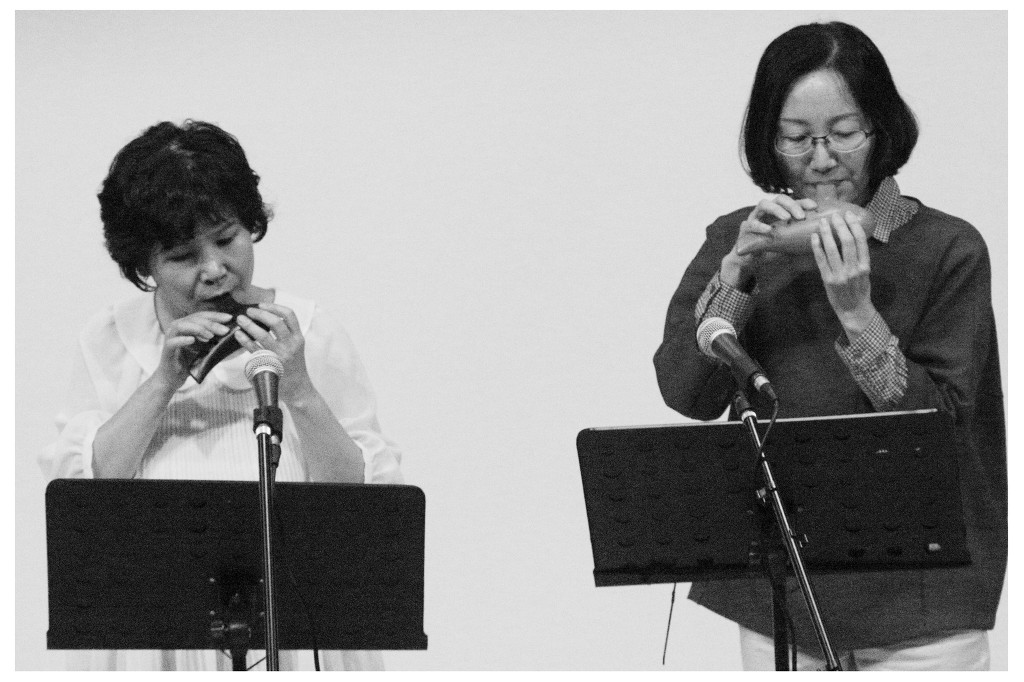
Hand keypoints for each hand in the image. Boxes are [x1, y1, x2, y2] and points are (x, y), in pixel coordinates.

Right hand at [156, 311, 233, 387]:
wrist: (173, 378)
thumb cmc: (190, 361)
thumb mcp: (205, 348)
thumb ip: (214, 339)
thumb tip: (232, 333)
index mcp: (186, 325)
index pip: (202, 316)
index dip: (215, 316)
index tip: (230, 318)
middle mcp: (177, 328)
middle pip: (194, 319)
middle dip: (211, 323)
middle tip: (225, 330)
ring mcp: (170, 338)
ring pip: (182, 326)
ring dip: (198, 329)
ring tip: (210, 336)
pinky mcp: (166, 350)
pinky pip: (172, 342)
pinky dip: (182, 340)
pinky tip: (192, 340)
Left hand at [235, 302, 312, 400]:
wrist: (298, 389)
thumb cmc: (294, 366)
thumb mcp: (296, 347)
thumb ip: (287, 334)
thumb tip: (266, 317)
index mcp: (299, 337)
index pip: (289, 315)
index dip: (275, 307)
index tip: (262, 304)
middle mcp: (291, 345)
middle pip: (275, 322)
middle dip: (260, 314)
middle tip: (248, 311)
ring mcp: (280, 355)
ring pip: (263, 334)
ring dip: (249, 325)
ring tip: (240, 320)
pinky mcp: (270, 364)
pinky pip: (254, 349)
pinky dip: (244, 340)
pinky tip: (238, 334)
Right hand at [722, 194, 817, 287]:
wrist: (751, 260)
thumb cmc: (772, 249)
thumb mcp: (790, 242)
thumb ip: (801, 238)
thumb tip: (822, 239)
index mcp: (780, 212)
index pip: (793, 201)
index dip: (804, 202)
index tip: (815, 207)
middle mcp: (768, 211)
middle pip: (779, 199)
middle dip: (791, 205)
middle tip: (801, 216)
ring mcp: (755, 217)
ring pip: (764, 204)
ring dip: (776, 209)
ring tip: (786, 218)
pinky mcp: (745, 228)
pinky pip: (751, 223)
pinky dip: (760, 225)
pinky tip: (768, 230)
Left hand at [810, 210, 874, 339]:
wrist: (853, 310)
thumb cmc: (859, 290)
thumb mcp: (865, 273)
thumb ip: (859, 257)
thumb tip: (852, 236)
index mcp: (865, 266)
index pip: (861, 241)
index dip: (854, 225)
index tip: (849, 215)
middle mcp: (853, 269)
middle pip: (847, 242)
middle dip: (841, 225)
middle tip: (835, 215)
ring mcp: (840, 275)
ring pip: (832, 249)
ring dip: (827, 233)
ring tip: (823, 222)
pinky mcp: (828, 280)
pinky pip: (821, 260)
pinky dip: (817, 247)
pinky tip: (814, 237)